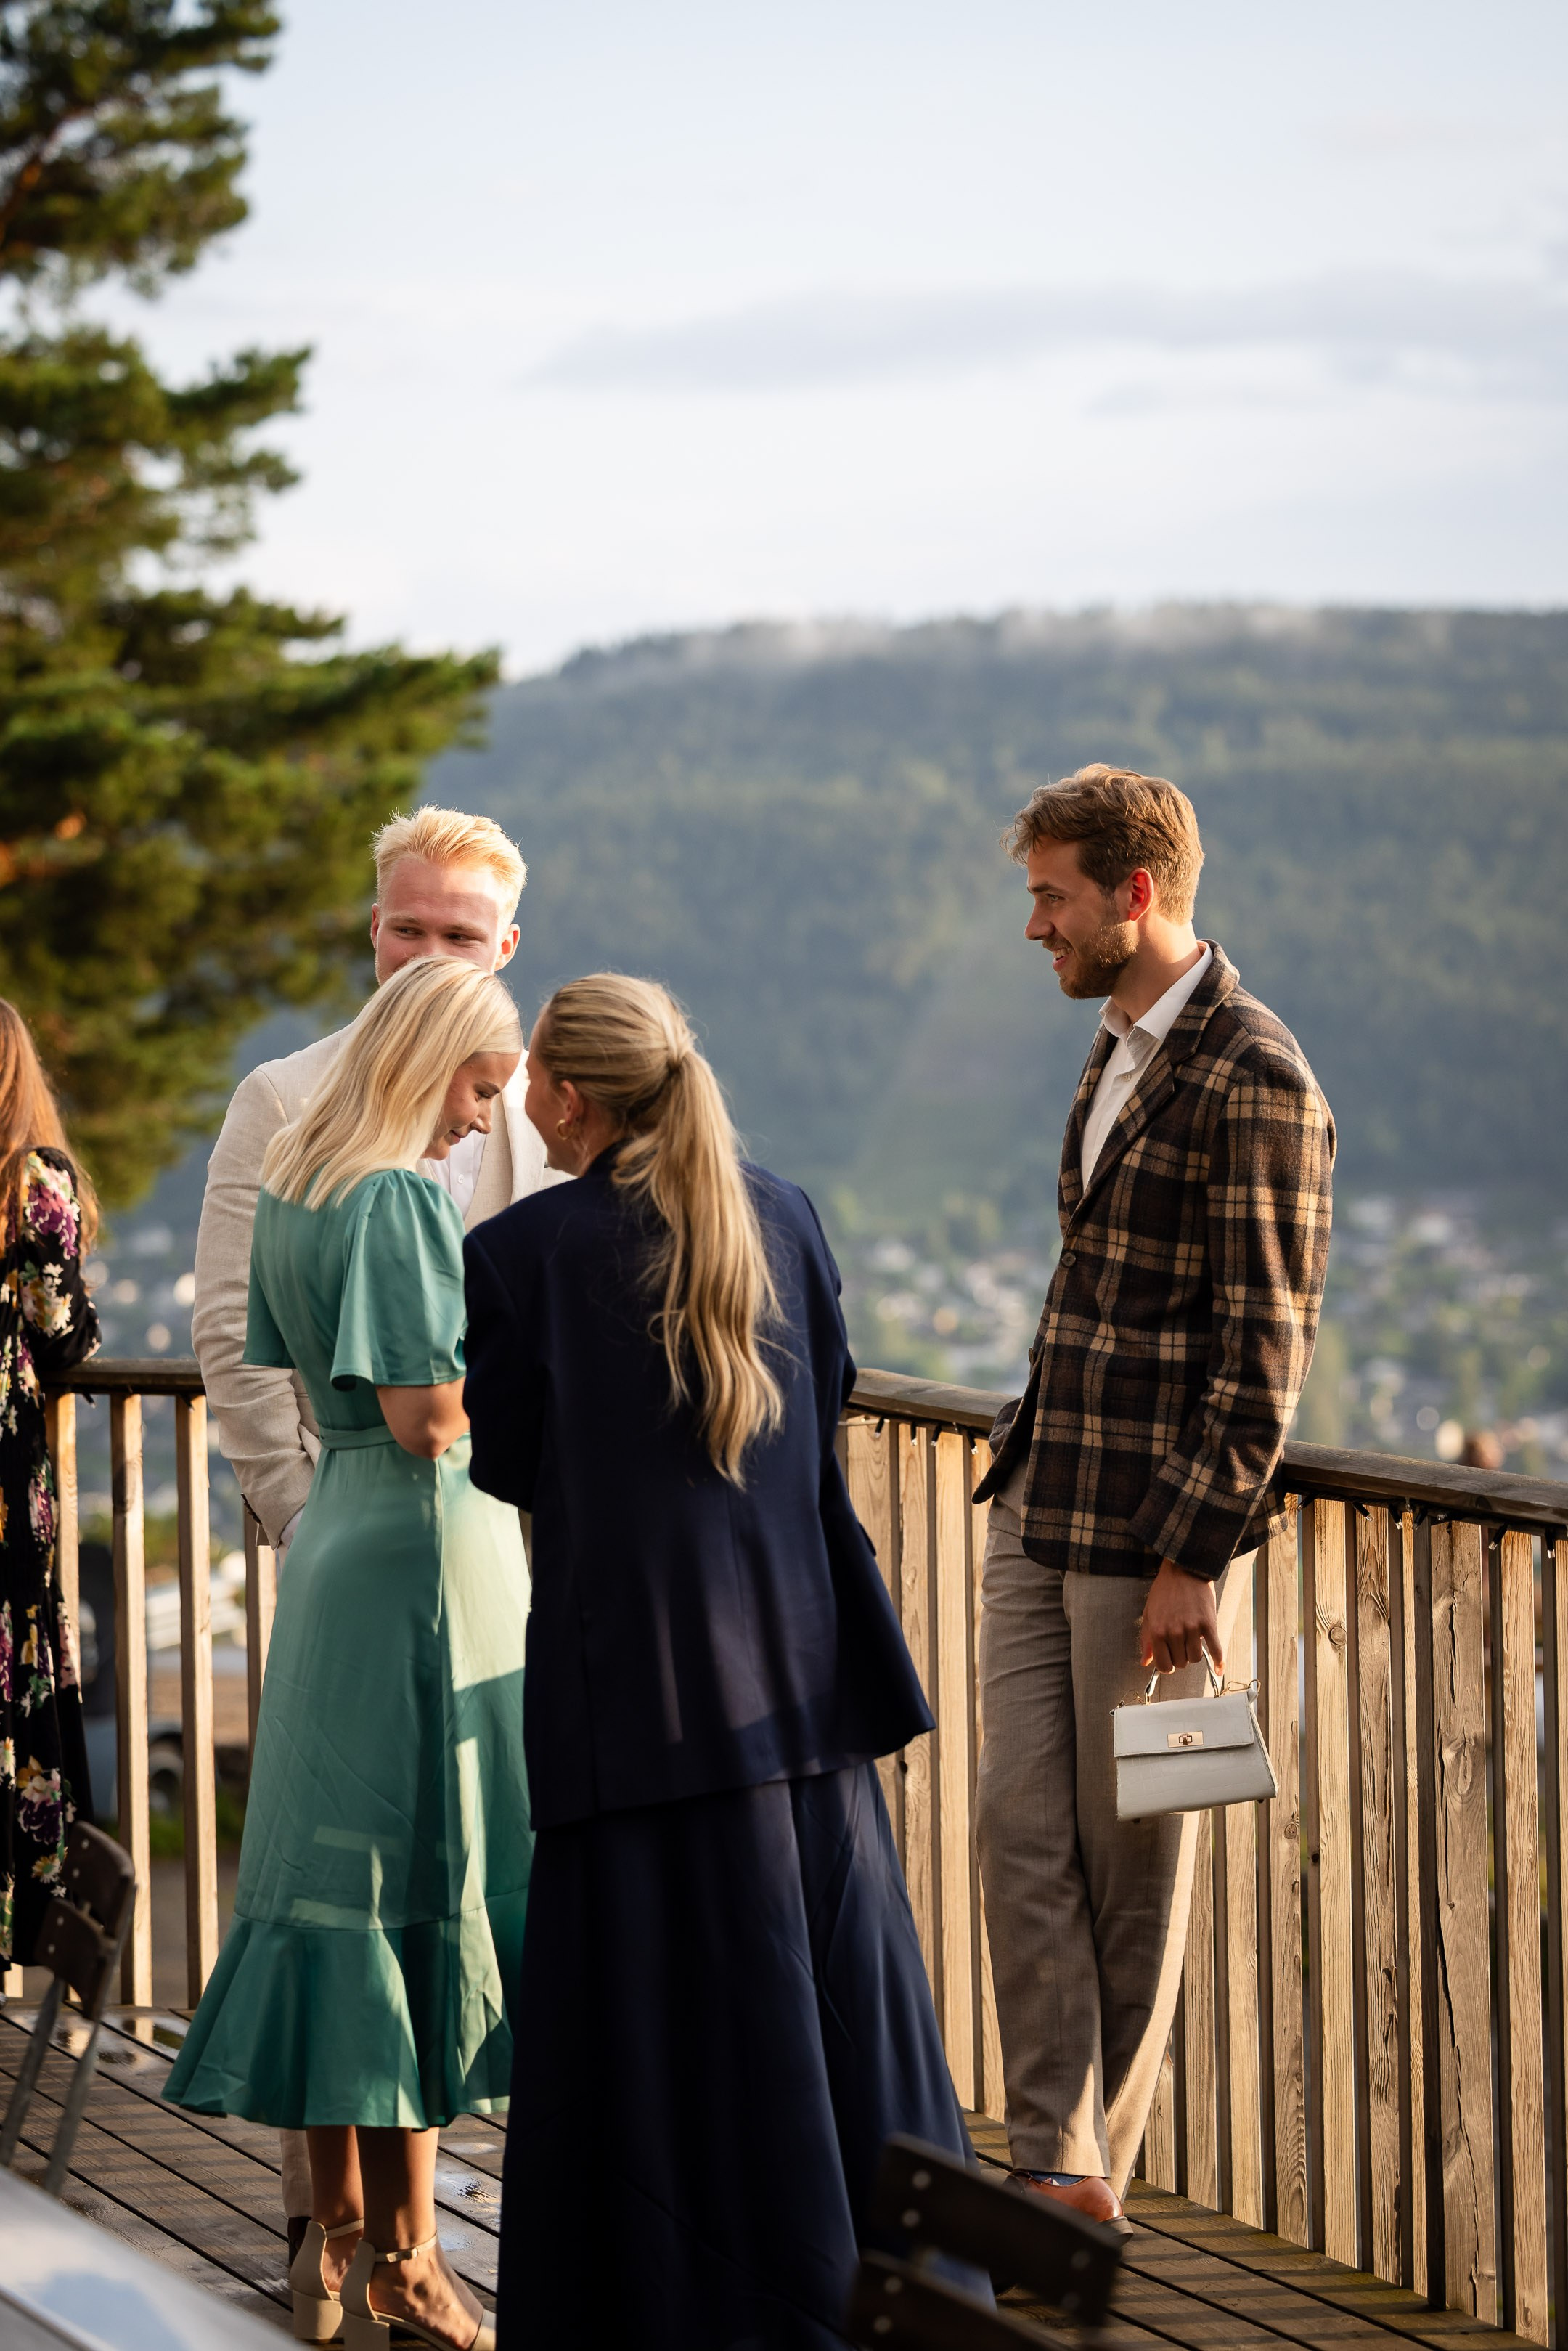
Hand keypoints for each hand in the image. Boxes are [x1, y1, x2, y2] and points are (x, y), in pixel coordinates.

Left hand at [1139, 1558, 1221, 1676]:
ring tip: (1192, 1643)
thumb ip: (1147, 1640)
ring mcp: (1192, 1628)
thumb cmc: (1164, 1590)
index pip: (1163, 1664)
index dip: (1167, 1665)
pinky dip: (1218, 1662)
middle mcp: (1174, 1632)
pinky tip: (1218, 1669)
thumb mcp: (1149, 1613)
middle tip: (1180, 1646)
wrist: (1183, 1569)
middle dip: (1180, 1658)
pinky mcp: (1208, 1624)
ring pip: (1196, 1658)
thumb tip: (1145, 1662)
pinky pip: (1215, 1650)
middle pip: (1181, 1662)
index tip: (1170, 1660)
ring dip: (1194, 1654)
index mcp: (1157, 1631)